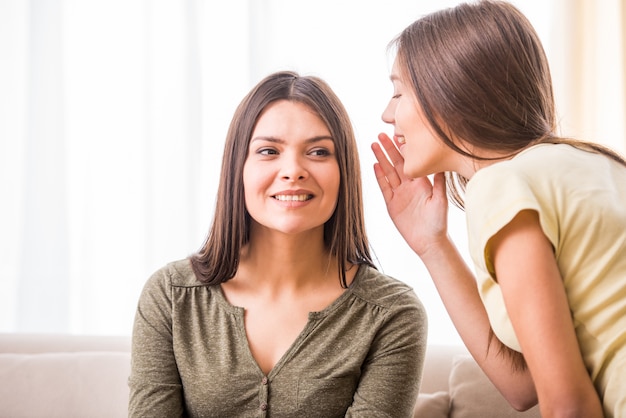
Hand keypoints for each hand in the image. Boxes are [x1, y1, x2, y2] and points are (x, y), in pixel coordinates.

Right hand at [371, 133, 448, 256]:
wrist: (429, 241)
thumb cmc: (438, 222)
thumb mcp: (441, 200)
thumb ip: (439, 182)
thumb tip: (441, 165)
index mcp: (421, 182)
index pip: (410, 161)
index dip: (404, 148)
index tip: (398, 134)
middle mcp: (409, 185)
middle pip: (396, 163)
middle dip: (389, 148)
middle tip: (381, 134)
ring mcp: (399, 194)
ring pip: (388, 172)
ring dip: (381, 159)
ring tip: (374, 145)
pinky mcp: (391, 204)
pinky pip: (384, 188)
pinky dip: (380, 177)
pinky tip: (375, 165)